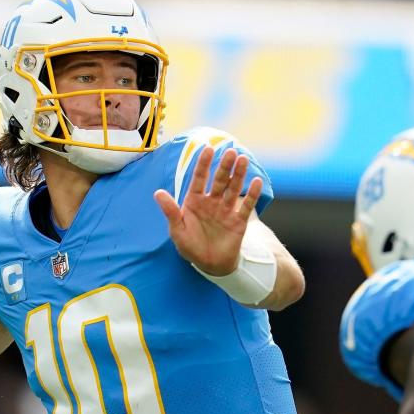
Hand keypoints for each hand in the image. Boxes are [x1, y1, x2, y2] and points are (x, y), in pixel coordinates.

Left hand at [153, 147, 262, 275]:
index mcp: (195, 201)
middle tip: (231, 151)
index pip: (199, 179)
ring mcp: (226, 210)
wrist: (209, 264)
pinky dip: (252, 195)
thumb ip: (170, 211)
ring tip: (243, 159)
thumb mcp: (177, 230)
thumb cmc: (190, 246)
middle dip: (224, 166)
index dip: (203, 164)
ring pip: (233, 189)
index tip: (207, 149)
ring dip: (238, 175)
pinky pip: (246, 206)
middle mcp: (211, 202)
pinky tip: (256, 182)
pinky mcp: (238, 221)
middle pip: (219, 180)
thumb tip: (157, 192)